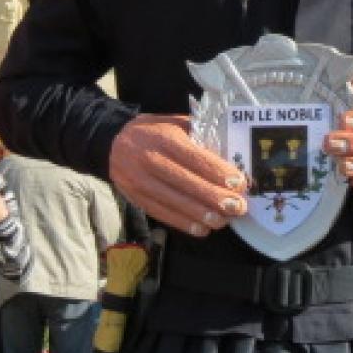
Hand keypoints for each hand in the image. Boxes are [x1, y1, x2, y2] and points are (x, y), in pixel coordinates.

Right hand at [109, 114, 248, 237]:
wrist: (113, 143)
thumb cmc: (155, 131)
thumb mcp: (177, 123)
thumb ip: (201, 136)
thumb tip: (231, 156)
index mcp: (164, 138)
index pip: (194, 158)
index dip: (218, 172)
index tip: (239, 183)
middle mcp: (151, 160)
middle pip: (187, 183)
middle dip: (215, 198)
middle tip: (237, 207)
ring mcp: (140, 182)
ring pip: (176, 202)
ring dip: (202, 214)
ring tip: (224, 220)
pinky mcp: (136, 198)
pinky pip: (163, 213)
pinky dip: (184, 223)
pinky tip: (202, 229)